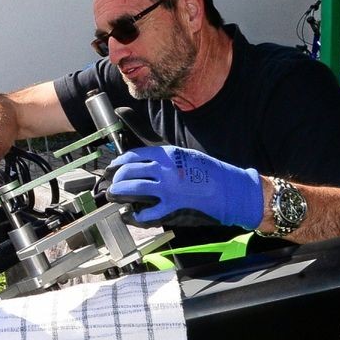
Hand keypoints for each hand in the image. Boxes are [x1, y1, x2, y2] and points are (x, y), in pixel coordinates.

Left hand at [107, 145, 262, 228]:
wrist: (229, 188)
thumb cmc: (206, 170)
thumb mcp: (181, 154)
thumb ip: (158, 149)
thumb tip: (130, 123)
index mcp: (166, 154)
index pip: (133, 156)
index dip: (118, 164)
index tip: (112, 169)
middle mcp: (165, 169)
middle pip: (129, 171)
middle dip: (115, 179)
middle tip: (110, 185)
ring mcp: (168, 189)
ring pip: (134, 188)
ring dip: (119, 193)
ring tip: (114, 196)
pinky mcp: (172, 208)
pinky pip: (147, 213)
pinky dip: (136, 215)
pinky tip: (132, 214)